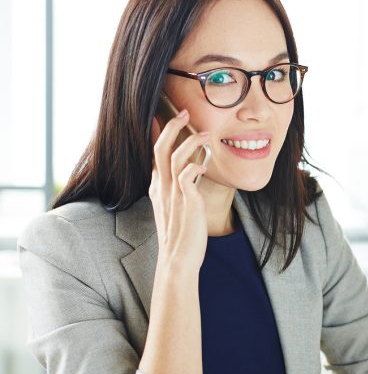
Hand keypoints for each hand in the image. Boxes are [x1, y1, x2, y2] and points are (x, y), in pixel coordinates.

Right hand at [149, 109, 210, 273]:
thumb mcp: (177, 210)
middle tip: (185, 112)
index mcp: (158, 188)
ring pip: (174, 156)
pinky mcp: (186, 202)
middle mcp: (162, 188)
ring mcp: (172, 194)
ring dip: (191, 140)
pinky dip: (197, 165)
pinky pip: (188, 174)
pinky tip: (206, 165)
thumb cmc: (183, 237)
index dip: (158, 133)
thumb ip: (181, 191)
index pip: (154, 154)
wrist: (178, 261)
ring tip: (207, 133)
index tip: (164, 115)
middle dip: (172, 126)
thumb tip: (192, 173)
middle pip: (159, 147)